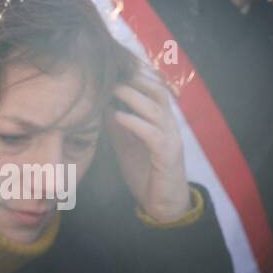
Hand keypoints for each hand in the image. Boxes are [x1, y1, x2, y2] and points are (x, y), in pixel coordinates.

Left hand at [105, 66, 191, 222]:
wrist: (163, 205)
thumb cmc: (146, 175)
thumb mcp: (127, 146)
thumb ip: (118, 127)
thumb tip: (102, 107)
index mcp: (161, 121)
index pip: (152, 88)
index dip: (135, 75)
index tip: (113, 67)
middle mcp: (169, 125)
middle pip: (157, 90)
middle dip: (135, 78)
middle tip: (111, 72)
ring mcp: (171, 139)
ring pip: (155, 108)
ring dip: (132, 96)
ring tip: (112, 89)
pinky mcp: (167, 155)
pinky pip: (152, 133)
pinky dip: (134, 122)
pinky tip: (117, 117)